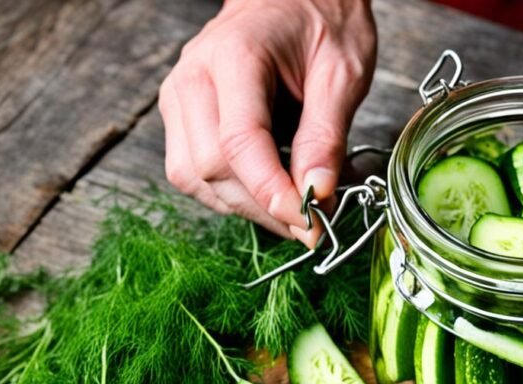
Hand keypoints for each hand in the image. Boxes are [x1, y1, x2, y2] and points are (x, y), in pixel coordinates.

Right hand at [159, 0, 375, 246]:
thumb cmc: (320, 21)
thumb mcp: (343, 72)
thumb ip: (326, 135)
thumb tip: (318, 193)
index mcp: (233, 56)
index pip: (239, 142)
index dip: (271, 191)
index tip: (309, 223)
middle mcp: (193, 77)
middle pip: (210, 167)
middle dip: (261, 205)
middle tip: (312, 223)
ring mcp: (179, 97)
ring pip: (193, 178)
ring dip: (244, 205)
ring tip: (292, 209)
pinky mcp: (181, 115)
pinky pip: (192, 172)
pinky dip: (230, 192)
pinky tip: (267, 190)